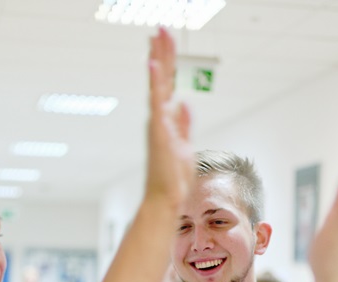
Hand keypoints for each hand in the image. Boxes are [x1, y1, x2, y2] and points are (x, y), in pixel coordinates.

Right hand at [144, 27, 193, 210]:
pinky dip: (155, 83)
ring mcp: (158, 123)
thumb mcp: (185, 145)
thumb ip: (184, 124)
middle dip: (163, 52)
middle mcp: (160, 117)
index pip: (168, 84)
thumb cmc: (173, 177)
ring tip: (157, 36)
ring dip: (158, 59)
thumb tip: (185, 104)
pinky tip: (152, 65)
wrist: (165, 198)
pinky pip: (156, 102)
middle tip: (161, 27)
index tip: (165, 39)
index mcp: (168, 119)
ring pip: (158, 85)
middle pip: (162, 78)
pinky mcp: (159, 132)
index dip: (168, 62)